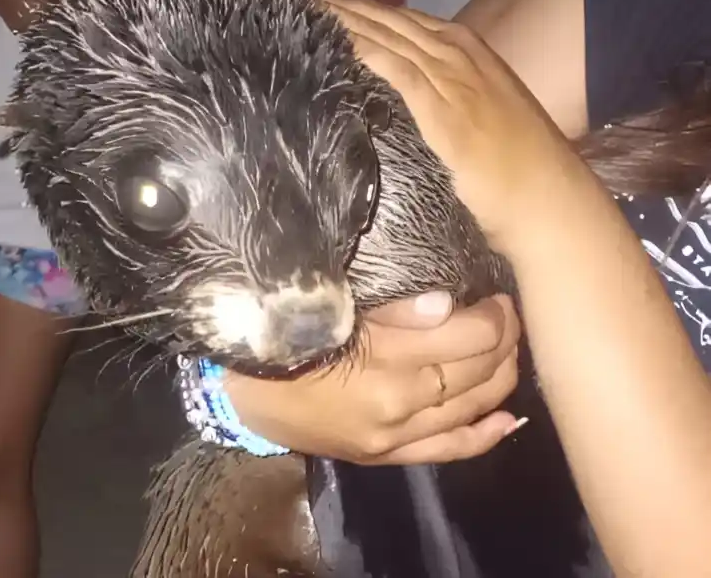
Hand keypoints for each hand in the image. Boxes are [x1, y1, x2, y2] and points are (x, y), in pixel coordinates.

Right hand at [224, 292, 522, 464]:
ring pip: (474, 408)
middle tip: (505, 313)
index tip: (495, 292)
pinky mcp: (387, 456)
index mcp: (385, 360)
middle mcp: (399, 404)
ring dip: (501, 376)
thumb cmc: (282, 337)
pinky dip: (485, 434)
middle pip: (480, 371)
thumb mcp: (331, 307)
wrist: (240, 393)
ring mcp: (395, 437)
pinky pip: (450, 449)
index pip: (470, 336)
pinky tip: (507, 418)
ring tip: (506, 348)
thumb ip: (393, 308)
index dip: (494, 314)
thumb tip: (448, 302)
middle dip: (504, 339)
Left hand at [319, 0, 590, 253]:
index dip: (359, 10)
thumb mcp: (476, 119)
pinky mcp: (445, 104)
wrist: (546, 198)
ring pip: (386, 35)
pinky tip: (336, 40)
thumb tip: (406, 103)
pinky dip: (365, 50)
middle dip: (342, 6)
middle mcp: (458, 52)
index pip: (400, 21)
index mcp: (465, 51)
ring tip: (304, 7)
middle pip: (387, 19)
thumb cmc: (515, 169)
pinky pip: (396, 66)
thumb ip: (443, 101)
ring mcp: (453, 75)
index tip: (320, 2)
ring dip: (344, 19)